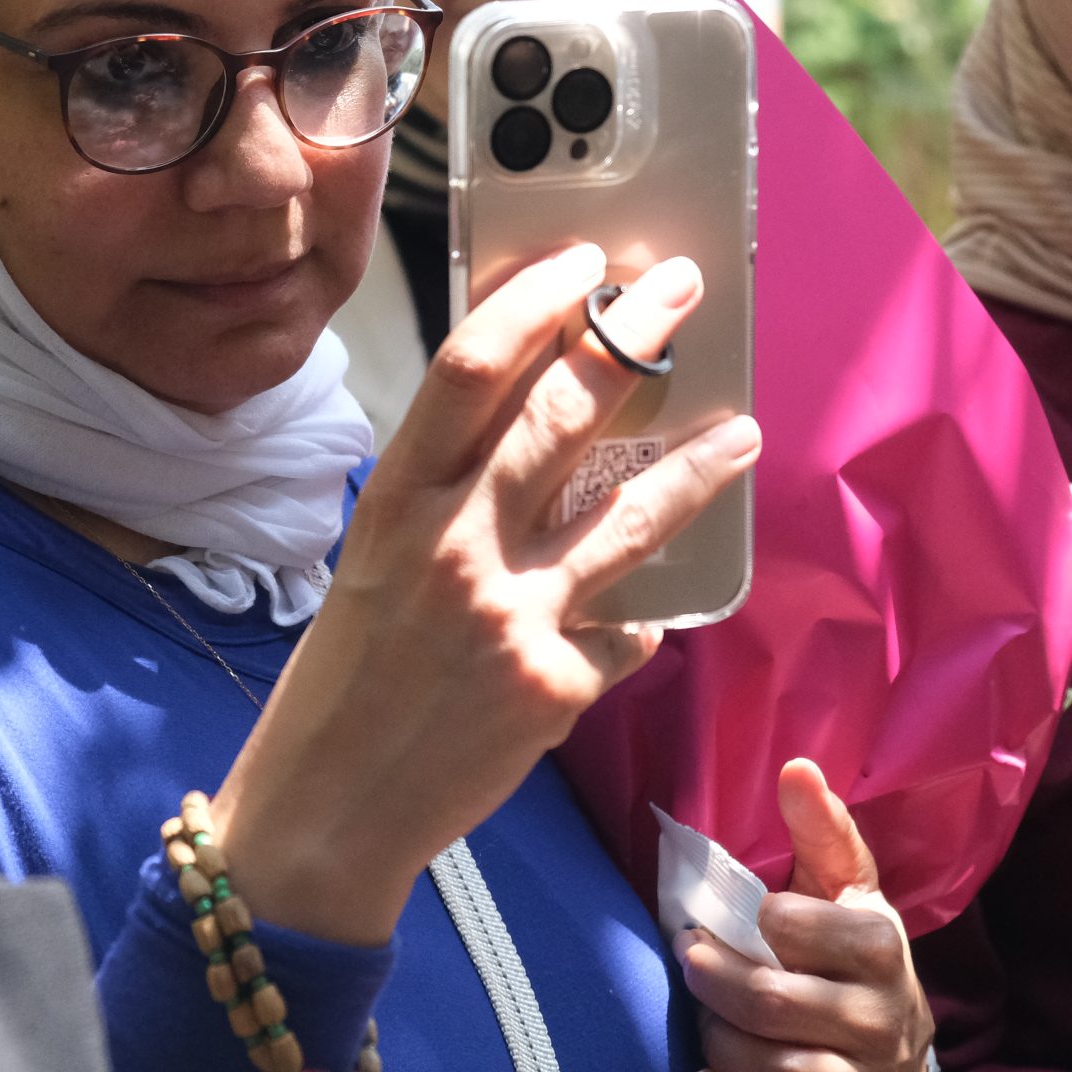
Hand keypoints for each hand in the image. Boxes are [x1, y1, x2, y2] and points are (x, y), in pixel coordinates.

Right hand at [213, 244, 761, 943]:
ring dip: (698, 467)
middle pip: (562, 416)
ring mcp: (511, 617)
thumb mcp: (376, 558)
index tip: (585, 263)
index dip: (535, 302)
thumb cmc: (351, 674)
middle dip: (633, 341)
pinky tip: (641, 615)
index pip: (472, 369)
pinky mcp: (556, 685)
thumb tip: (533, 414)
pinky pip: (626, 629)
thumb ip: (445, 491)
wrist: (330, 808)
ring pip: (631, 517)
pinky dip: (635, 619)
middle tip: (683, 294)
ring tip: (741, 434)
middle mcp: (453, 547)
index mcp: (396, 503)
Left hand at [680, 758, 934, 1071]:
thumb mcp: (846, 886)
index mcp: (881, 946)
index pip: (798, 931)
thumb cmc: (854, 951)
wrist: (900, 1046)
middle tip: (688, 964)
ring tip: (702, 1022)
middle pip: (776, 1007)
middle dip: (716, 985)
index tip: (711, 920)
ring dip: (720, 1048)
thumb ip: (821, 829)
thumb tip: (794, 766)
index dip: (746, 925)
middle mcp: (882, 1020)